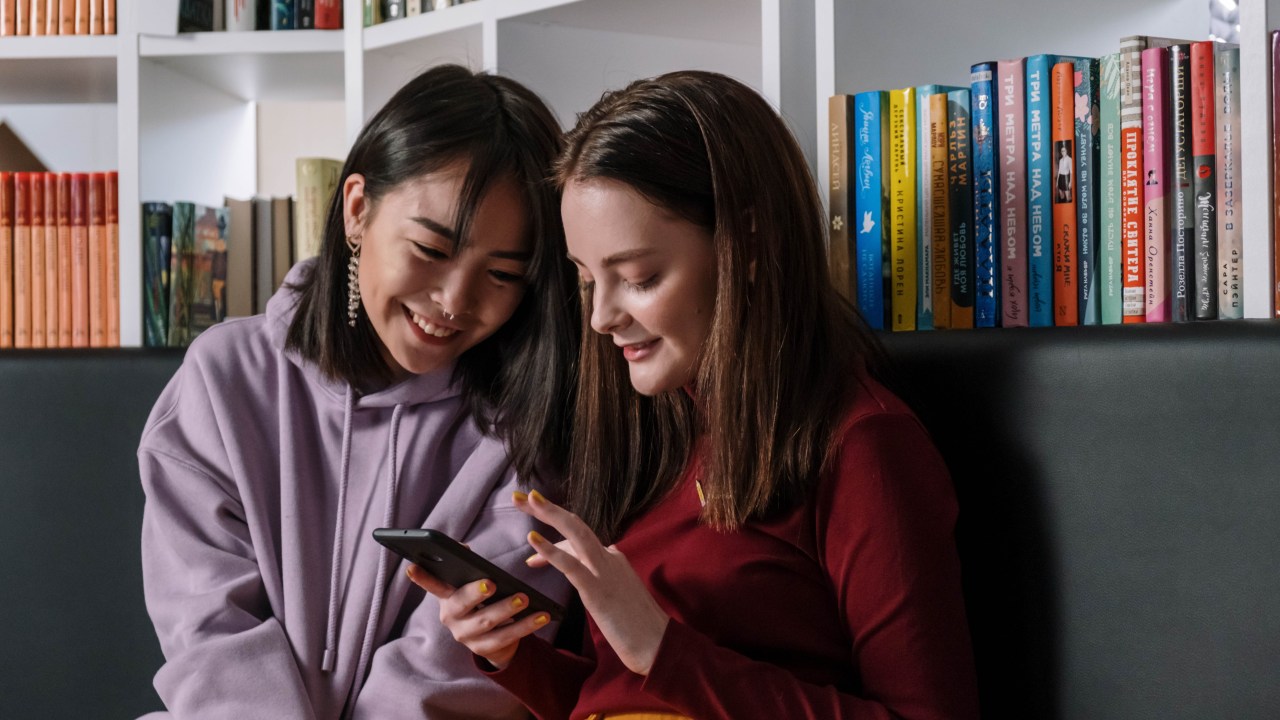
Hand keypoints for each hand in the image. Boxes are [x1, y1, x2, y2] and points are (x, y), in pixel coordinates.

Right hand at [405, 564, 551, 669]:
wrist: (493, 639)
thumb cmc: (482, 601)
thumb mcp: (473, 584)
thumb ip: (468, 566)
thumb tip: (463, 546)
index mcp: (447, 597)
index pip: (432, 585)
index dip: (422, 578)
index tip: (412, 567)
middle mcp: (451, 617)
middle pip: (462, 605)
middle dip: (475, 593)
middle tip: (492, 583)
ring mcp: (465, 636)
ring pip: (486, 623)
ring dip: (506, 610)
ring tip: (525, 599)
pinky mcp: (483, 650)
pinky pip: (506, 637)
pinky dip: (526, 626)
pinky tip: (542, 616)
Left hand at [515, 490, 669, 675]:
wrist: (657, 644)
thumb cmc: (637, 626)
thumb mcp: (616, 595)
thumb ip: (601, 580)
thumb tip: (582, 575)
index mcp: (614, 559)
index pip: (579, 541)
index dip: (553, 540)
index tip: (532, 540)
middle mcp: (610, 557)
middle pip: (575, 525)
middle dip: (548, 509)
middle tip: (521, 496)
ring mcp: (604, 571)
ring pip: (576, 534)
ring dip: (550, 514)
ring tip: (526, 499)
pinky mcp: (597, 590)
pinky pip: (571, 565)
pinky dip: (551, 550)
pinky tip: (532, 539)